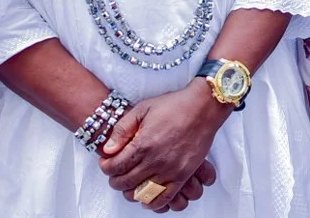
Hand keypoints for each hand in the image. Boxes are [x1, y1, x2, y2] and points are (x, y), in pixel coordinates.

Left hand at [99, 79, 231, 209]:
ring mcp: (170, 170)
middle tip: (116, 173)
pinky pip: (165, 198)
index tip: (107, 163)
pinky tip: (147, 199)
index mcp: (143, 144)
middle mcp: (155, 161)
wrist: (203, 106)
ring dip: (131, 191)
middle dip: (115, 180)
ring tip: (130, 184)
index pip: (114, 167)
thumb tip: (107, 149)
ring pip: (142, 193)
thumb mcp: (142, 109)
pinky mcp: (183, 174)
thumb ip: (122, 129)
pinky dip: (153, 203)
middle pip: (125, 182)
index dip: (106, 167)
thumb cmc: (175, 105)